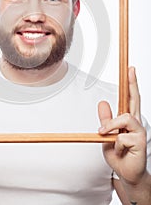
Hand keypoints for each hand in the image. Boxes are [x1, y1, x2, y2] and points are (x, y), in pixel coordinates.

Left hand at [98, 67, 146, 185]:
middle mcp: (136, 123)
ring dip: (111, 126)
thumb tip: (102, 102)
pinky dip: (114, 144)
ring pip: (125, 118)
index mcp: (128, 119)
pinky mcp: (140, 142)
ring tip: (104, 134)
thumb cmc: (119, 155)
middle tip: (132, 69)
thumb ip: (106, 120)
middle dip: (133, 83)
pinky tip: (119, 151)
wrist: (126, 173)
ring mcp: (139, 131)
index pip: (130, 98)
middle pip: (135, 99)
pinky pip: (121, 137)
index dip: (131, 84)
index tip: (130, 69)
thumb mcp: (106, 135)